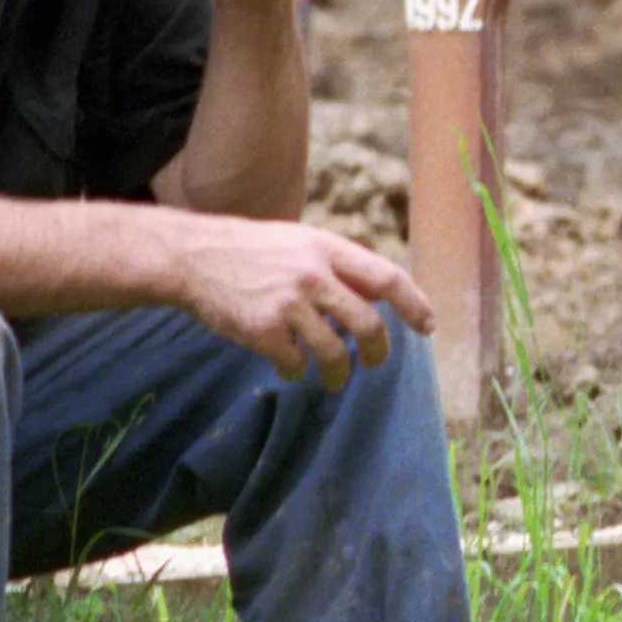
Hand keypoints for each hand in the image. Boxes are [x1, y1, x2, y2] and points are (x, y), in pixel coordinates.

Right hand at [171, 214, 436, 386]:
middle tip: (374, 363)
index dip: (414, 304)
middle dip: (378, 352)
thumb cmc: (251, 251)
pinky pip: (295, 365)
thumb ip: (337, 267)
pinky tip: (288, 365)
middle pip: (368, 324)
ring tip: (333, 379)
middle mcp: (312, 275)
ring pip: (334, 353)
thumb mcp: (299, 243)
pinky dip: (296, 371)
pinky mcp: (263, 330)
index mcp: (326, 248)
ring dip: (338, 373)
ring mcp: (287, 304)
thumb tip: (380, 297)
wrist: (193, 257)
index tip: (428, 326)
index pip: (386, 278)